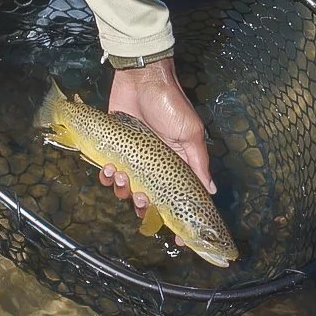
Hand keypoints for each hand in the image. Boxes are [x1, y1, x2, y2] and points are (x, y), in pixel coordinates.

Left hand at [97, 58, 213, 245]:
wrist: (141, 78)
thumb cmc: (170, 104)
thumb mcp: (190, 132)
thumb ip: (198, 161)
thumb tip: (210, 190)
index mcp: (177, 164)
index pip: (178, 197)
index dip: (178, 218)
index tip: (178, 238)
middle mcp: (155, 165)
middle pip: (149, 198)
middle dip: (144, 205)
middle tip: (141, 198)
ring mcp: (133, 158)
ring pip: (126, 188)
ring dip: (122, 189)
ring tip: (120, 175)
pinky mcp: (114, 147)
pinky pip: (107, 171)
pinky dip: (105, 175)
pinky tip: (106, 168)